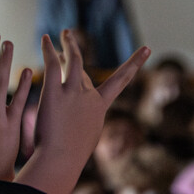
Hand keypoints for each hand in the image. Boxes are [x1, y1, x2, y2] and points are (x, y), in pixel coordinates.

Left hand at [18, 29, 147, 193]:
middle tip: (68, 37)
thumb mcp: (87, 137)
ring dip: (69, 44)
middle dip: (74, 54)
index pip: (121, 81)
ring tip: (64, 33)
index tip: (147, 48)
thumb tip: (86, 119)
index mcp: (100, 108)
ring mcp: (73, 94)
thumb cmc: (71, 156)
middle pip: (83, 71)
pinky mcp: (54, 93)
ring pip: (73, 61)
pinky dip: (49, 50)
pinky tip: (46, 39)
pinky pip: (53, 65)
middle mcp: (90, 97)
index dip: (135, 63)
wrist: (61, 159)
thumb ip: (87, 122)